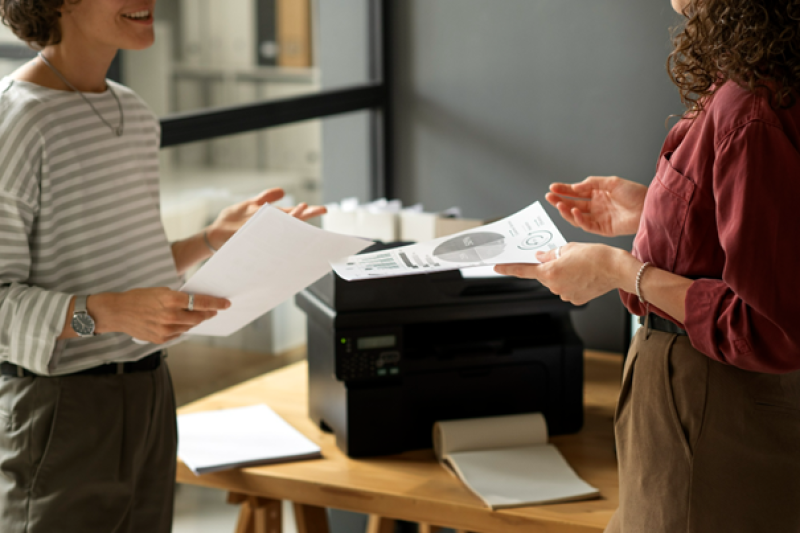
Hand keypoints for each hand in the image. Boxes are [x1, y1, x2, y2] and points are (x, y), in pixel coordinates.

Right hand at [90, 288, 230, 343]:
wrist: (117, 312)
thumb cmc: (139, 298)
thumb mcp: (160, 292)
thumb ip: (179, 298)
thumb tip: (197, 302)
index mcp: (170, 300)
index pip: (200, 302)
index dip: (216, 303)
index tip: (226, 303)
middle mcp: (170, 316)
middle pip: (198, 317)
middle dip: (207, 313)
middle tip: (213, 310)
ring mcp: (165, 329)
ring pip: (189, 326)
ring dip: (193, 320)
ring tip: (192, 314)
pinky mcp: (161, 339)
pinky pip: (178, 334)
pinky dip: (181, 327)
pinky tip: (176, 322)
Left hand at [205, 188, 326, 249]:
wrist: (213, 235)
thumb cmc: (231, 222)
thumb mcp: (249, 205)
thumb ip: (265, 197)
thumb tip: (282, 191)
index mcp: (270, 219)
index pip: (292, 214)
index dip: (307, 212)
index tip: (322, 208)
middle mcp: (268, 227)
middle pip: (290, 221)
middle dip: (304, 215)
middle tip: (321, 210)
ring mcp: (259, 231)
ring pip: (279, 226)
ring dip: (290, 218)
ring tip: (302, 210)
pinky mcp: (247, 234)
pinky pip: (261, 231)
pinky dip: (270, 227)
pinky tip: (278, 220)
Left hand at [494, 243, 624, 304]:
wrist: (617, 269)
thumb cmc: (596, 256)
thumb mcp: (569, 248)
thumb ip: (550, 254)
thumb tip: (539, 257)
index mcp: (550, 272)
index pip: (523, 271)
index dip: (508, 268)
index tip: (496, 267)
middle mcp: (555, 287)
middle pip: (544, 276)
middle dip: (550, 267)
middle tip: (567, 258)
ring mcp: (565, 295)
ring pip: (556, 283)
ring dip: (563, 275)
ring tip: (580, 266)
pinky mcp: (576, 300)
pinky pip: (568, 289)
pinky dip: (572, 283)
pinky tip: (584, 276)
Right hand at [546, 176, 646, 236]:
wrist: (649, 207)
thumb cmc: (635, 193)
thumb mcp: (612, 182)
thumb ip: (592, 183)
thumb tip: (575, 187)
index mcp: (598, 193)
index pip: (577, 192)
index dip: (564, 190)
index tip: (552, 187)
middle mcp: (596, 206)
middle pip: (573, 204)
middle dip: (560, 200)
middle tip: (549, 197)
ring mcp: (599, 218)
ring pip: (577, 216)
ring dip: (566, 211)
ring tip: (558, 205)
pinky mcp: (603, 229)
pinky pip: (587, 225)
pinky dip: (579, 219)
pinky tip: (574, 211)